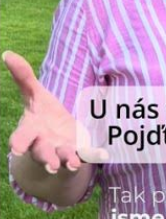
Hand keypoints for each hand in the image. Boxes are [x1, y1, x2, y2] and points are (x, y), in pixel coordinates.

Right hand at [4, 50, 107, 172]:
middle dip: (46, 158)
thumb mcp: (34, 95)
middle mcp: (45, 145)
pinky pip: (86, 156)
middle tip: (51, 165)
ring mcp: (62, 151)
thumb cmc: (42, 114)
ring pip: (64, 158)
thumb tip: (7, 53)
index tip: (16, 149)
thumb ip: (23, 77)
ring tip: (72, 163)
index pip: (22, 137)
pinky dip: (93, 155)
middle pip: (43, 153)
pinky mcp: (79, 153)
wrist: (58, 138)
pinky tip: (103, 154)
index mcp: (31, 131)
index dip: (19, 143)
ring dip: (68, 160)